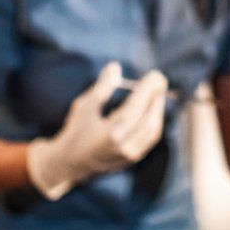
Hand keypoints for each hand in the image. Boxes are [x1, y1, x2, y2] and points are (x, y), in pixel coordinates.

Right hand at [26, 62, 167, 199]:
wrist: (70, 163)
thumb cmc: (76, 130)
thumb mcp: (84, 106)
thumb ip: (102, 87)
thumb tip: (115, 67)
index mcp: (110, 133)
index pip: (136, 107)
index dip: (148, 90)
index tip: (155, 75)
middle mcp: (123, 146)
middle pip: (148, 119)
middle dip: (156, 97)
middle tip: (159, 80)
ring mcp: (129, 155)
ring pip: (152, 130)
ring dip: (157, 109)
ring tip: (158, 92)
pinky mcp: (132, 159)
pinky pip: (149, 138)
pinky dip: (154, 121)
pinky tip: (153, 109)